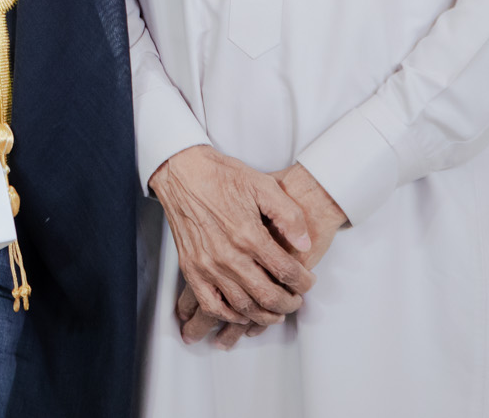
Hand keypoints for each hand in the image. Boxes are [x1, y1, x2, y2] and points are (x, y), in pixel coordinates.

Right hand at [176, 161, 348, 346]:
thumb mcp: (263, 185)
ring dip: (265, 315)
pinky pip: (212, 306)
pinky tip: (242, 313)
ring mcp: (208, 265)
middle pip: (268, 297)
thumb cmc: (220, 176)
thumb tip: (304, 244)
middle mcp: (228, 256)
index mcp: (249, 235)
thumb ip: (289, 215)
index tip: (307, 281)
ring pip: (243, 307)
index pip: (286, 272)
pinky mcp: (191, 269)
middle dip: (289, 304)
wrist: (181, 172)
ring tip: (275, 311)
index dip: (303, 282)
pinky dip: (230, 317)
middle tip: (296, 300)